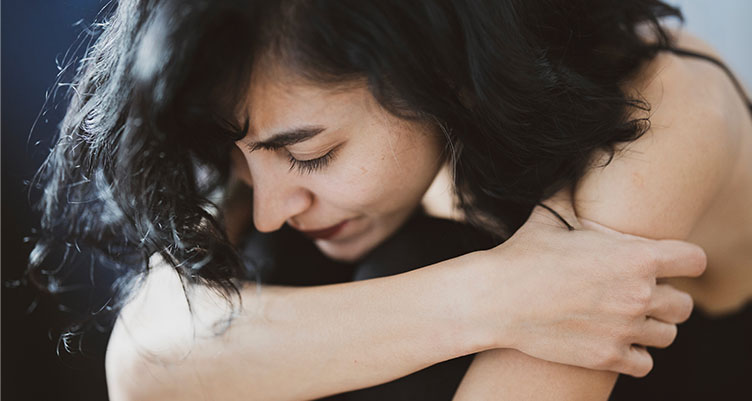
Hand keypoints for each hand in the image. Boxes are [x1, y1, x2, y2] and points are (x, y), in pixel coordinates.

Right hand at [471, 193, 705, 376]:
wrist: (496, 299)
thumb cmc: (522, 255)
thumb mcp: (549, 216)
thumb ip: (571, 193)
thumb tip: (572, 164)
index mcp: (636, 257)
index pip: (694, 261)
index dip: (683, 261)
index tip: (669, 264)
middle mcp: (640, 295)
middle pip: (684, 305)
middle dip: (667, 298)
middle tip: (639, 294)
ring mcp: (625, 329)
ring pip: (667, 335)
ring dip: (652, 327)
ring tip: (628, 319)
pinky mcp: (607, 357)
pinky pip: (645, 363)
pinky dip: (634, 354)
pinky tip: (615, 341)